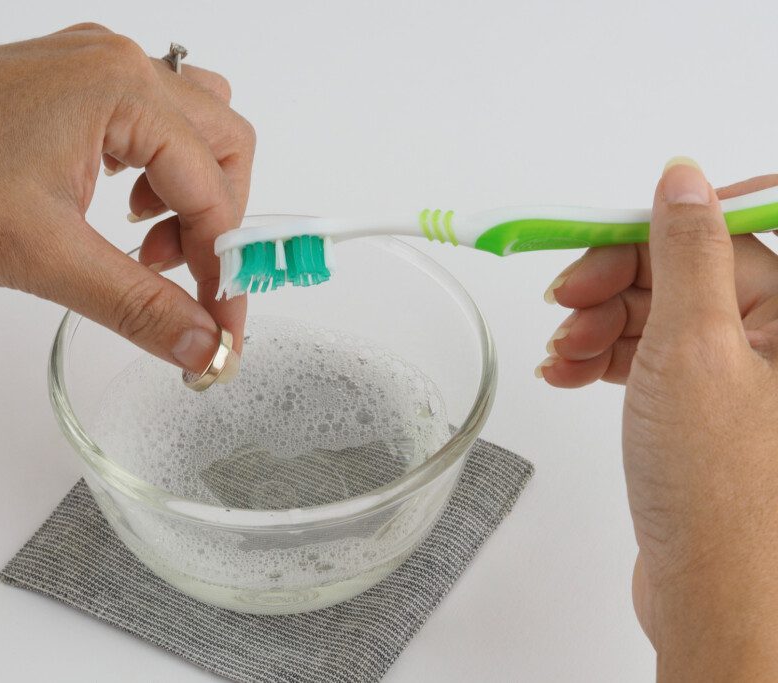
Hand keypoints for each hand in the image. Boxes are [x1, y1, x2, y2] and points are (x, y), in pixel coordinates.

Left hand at [0, 24, 254, 373]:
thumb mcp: (43, 256)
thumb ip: (137, 304)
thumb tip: (202, 345)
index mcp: (122, 90)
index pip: (214, 189)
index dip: (225, 266)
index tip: (219, 326)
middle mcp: (118, 64)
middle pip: (224, 144)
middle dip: (215, 223)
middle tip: (181, 282)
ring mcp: (93, 66)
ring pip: (195, 126)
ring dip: (190, 191)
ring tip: (143, 243)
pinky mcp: (70, 80)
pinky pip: (150, 118)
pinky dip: (155, 169)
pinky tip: (116, 210)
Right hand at [553, 159, 777, 677]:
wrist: (711, 590)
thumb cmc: (719, 488)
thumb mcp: (694, 349)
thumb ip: (687, 252)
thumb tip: (683, 177)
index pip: (710, 235)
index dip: (643, 232)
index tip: (585, 236)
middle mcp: (768, 337)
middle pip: (675, 271)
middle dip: (611, 284)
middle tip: (565, 303)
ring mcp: (732, 372)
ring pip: (653, 313)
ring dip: (596, 323)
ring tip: (562, 352)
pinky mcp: (697, 405)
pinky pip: (644, 355)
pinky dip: (599, 357)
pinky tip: (567, 370)